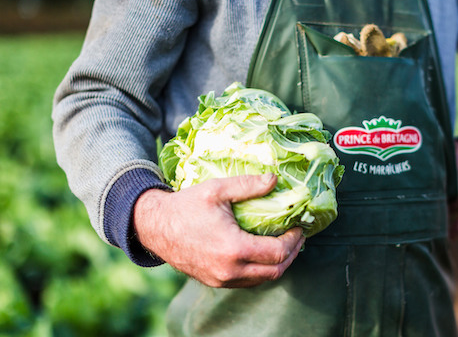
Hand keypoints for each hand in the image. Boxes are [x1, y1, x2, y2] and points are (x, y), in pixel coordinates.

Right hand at [133, 174, 305, 287]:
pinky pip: (247, 281)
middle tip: (297, 237)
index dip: (294, 240)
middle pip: (275, 271)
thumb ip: (248, 185)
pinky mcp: (215, 281)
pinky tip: (263, 254)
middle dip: (291, 255)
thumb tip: (274, 179)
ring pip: (261, 280)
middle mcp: (229, 270)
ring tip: (284, 245)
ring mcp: (221, 279)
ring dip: (277, 265)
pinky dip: (260, 270)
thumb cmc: (185, 206)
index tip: (299, 226)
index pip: (278, 253)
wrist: (154, 227)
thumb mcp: (217, 189)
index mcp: (234, 249)